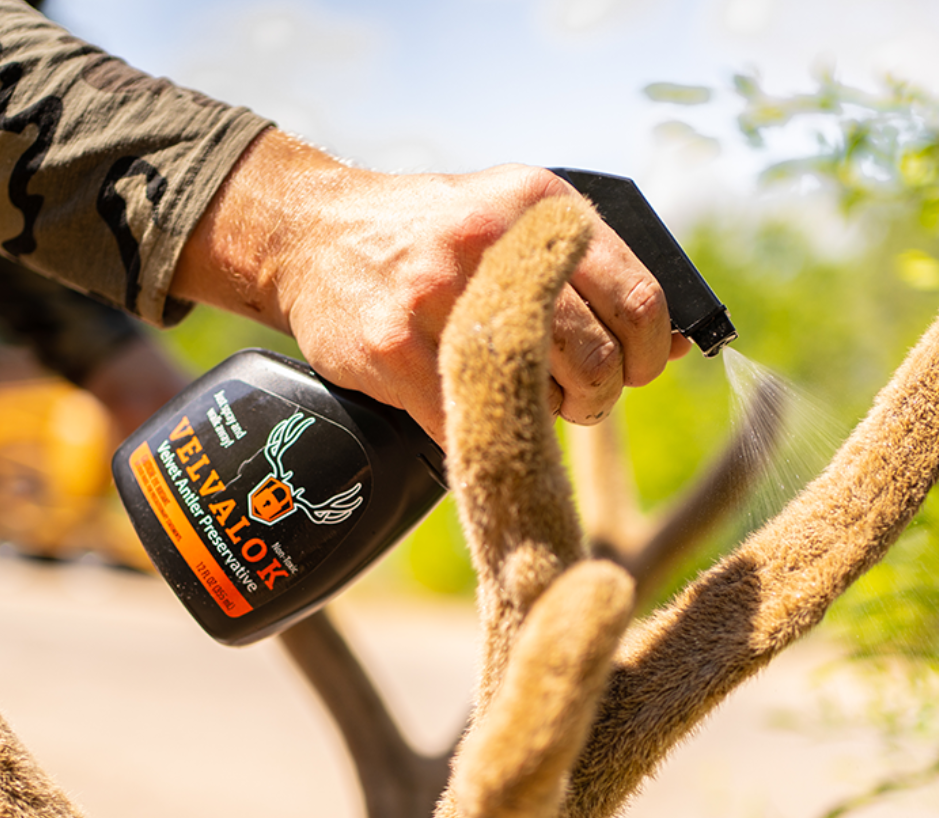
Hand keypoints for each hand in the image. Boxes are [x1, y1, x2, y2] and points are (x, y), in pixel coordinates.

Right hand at [171, 130, 689, 446]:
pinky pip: (471, 423)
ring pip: (540, 398)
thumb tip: (680, 344)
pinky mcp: (393, 351)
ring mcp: (438, 300)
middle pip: (595, 358)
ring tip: (525, 402)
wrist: (315, 235)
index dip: (648, 354)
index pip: (639, 298)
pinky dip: (482, 433)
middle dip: (598, 397)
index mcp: (539, 207)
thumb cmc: (431, 237)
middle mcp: (494, 244)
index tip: (633, 372)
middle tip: (575, 401)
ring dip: (546, 419)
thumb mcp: (513, 221)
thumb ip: (590, 272)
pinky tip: (471, 410)